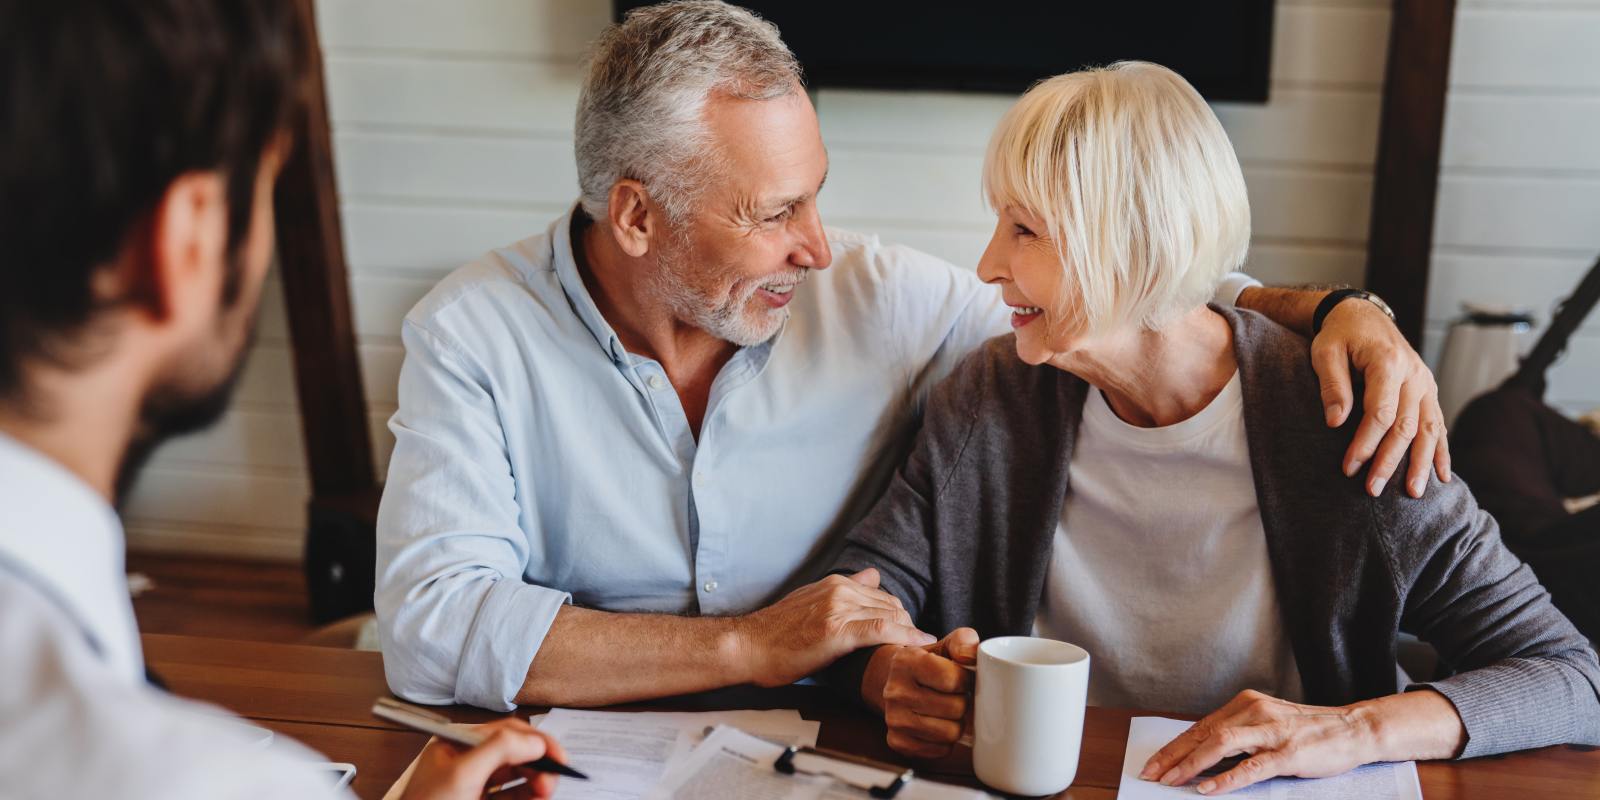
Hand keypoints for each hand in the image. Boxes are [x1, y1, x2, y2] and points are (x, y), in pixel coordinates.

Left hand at [400, 718, 566, 799]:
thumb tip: (533, 741)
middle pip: (515, 754)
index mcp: (459, 745)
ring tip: (546, 791)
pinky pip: (512, 797)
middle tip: (553, 779)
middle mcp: (468, 762)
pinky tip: (537, 798)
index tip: (557, 754)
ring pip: (518, 777)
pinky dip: (528, 796)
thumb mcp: (461, 775)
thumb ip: (498, 750)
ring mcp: (475, 786)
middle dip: (539, 764)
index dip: (535, 740)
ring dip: (537, 782)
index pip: (505, 731)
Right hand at [736, 569, 935, 687]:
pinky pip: (882, 630)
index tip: (909, 633)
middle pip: (892, 604)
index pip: (882, 595)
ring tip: (925, 651)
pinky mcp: (837, 632)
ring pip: (891, 615)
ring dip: (912, 633)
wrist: (748, 647)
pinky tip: (921, 645)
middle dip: (909, 626)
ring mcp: (838, 610)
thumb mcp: (810, 600)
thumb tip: (872, 574)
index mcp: (834, 583)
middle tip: (918, 646)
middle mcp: (839, 591)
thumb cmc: (776, 633)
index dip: (900, 616)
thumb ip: (844, 589)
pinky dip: (906, 637)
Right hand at [867, 627, 978, 758]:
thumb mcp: (945, 645)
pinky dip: (946, 740)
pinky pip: (941, 750)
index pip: (952, 679)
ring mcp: (894, 719)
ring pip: (950, 733)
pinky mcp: (898, 742)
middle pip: (955, 708)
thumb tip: (971, 657)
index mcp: (905, 661)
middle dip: (962, 702)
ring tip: (948, 710)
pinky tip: (938, 724)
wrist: (894, 681)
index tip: (962, 677)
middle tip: (955, 696)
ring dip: (956, 723)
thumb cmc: (928, 664)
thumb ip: (964, 641)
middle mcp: (894, 691)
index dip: (966, 680)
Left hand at [1138, 690, 1464, 795]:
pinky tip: (1208, 789)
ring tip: (1172, 782)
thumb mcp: (1266, 724)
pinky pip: (1251, 767)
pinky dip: (1226, 778)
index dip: (1173, 747)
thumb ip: (1238, 735)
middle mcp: (1253, 711)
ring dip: (1190, 765)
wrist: (1353, 728)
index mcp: (1245, 704)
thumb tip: (1200, 756)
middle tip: (1151, 775)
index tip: (1153, 763)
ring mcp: (1271, 731)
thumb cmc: (1308, 731)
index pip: (1199, 727)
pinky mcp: (1288, 752)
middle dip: (1172, 757)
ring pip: (1220, 745)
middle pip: (1202, 734)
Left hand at [1311, 299, 1449, 497]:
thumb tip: (1334, 423)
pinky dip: (1441, 450)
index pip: (1380, 413)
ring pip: (1428, 429)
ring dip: (1421, 463)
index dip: (1365, 443)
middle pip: (1406, 426)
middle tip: (1373, 490)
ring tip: (1412, 493)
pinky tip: (1442, 476)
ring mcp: (1425, 383)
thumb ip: (1332, 386)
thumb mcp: (1325, 353)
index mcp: (1388, 362)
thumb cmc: (1339, 335)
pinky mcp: (1428, 390)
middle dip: (1390, 461)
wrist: (1362, 315)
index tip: (1349, 467)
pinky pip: (1438, 424)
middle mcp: (1414, 374)